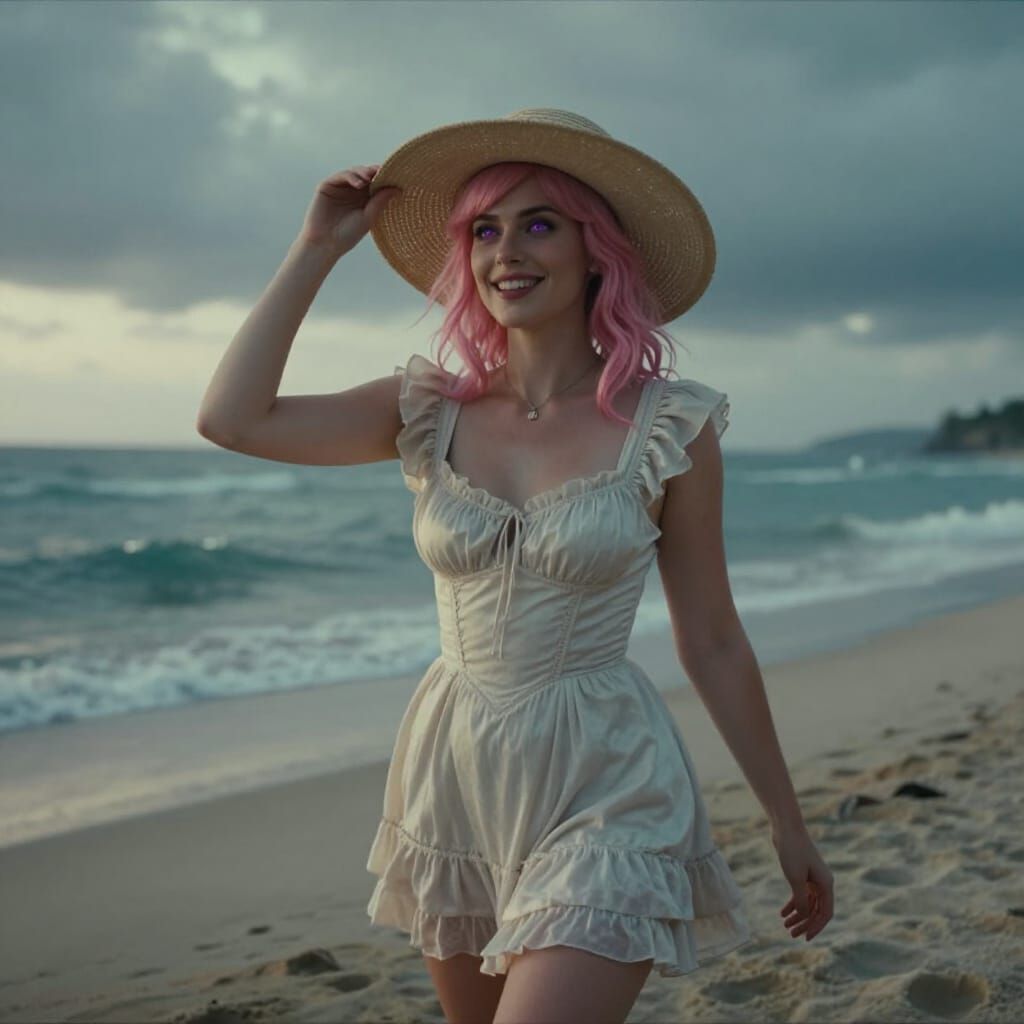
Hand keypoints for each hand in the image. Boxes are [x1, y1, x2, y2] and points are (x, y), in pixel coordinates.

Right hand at [297, 165, 400, 256]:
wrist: (326, 243)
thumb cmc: (348, 234)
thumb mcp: (368, 217)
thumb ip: (380, 201)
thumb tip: (398, 189)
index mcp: (364, 198)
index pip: (376, 183)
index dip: (384, 178)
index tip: (395, 175)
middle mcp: (352, 191)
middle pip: (366, 175)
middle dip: (374, 172)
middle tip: (382, 172)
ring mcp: (340, 187)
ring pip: (354, 172)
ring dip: (363, 173)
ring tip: (369, 178)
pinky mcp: (327, 186)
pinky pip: (340, 176)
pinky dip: (351, 176)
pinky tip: (359, 183)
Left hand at [772, 824, 833, 940]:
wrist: (786, 828)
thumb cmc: (792, 851)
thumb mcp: (795, 878)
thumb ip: (801, 899)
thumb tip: (804, 916)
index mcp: (826, 884)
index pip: (825, 913)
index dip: (816, 927)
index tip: (805, 938)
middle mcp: (822, 882)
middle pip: (816, 910)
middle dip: (805, 923)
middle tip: (791, 934)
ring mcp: (812, 878)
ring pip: (807, 903)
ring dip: (797, 915)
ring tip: (785, 925)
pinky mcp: (802, 873)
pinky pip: (800, 894)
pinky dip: (792, 903)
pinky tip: (782, 913)